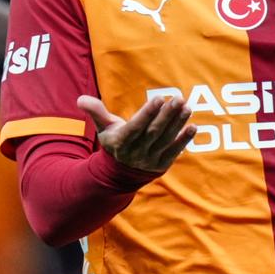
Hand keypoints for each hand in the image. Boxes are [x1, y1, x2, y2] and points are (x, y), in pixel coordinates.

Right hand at [77, 93, 196, 173]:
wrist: (119, 174)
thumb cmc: (114, 143)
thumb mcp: (103, 129)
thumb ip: (96, 112)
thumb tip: (81, 99)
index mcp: (121, 141)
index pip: (136, 127)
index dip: (148, 113)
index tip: (160, 98)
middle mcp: (136, 152)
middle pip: (154, 132)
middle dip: (166, 116)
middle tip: (178, 100)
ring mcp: (150, 159)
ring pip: (166, 140)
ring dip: (177, 124)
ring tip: (186, 107)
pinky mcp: (162, 164)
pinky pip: (174, 151)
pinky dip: (184, 140)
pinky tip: (193, 127)